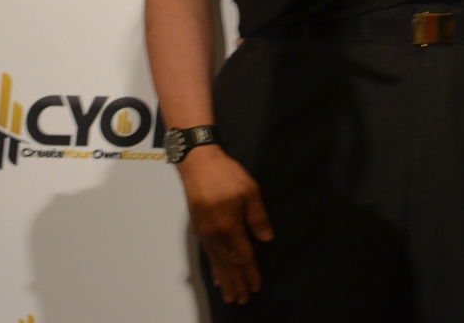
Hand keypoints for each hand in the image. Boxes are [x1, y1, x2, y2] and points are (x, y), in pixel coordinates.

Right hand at [177, 146, 273, 303]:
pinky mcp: (200, 228)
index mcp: (229, 228)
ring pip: (216, 262)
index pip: (242, 256)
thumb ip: (258, 217)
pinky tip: (217, 274)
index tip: (256, 287)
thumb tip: (266, 239)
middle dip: (236, 283)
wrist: (198, 164)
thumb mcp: (249, 191)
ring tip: (230, 295)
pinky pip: (208, 255)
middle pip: (227, 265)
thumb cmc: (226, 174)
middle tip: (243, 300)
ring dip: (225, 280)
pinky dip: (214, 268)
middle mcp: (215, 235)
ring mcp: (205, 233)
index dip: (250, 272)